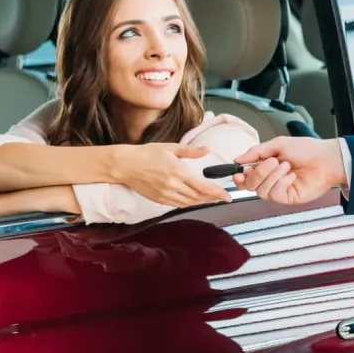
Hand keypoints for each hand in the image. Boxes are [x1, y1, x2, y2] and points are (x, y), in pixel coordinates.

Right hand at [115, 143, 231, 207]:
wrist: (126, 165)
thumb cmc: (147, 154)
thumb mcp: (170, 148)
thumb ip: (191, 151)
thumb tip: (207, 149)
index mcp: (178, 172)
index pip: (203, 186)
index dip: (218, 193)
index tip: (228, 196)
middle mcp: (173, 186)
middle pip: (199, 197)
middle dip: (212, 198)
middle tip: (222, 198)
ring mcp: (166, 195)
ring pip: (189, 202)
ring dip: (202, 202)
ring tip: (210, 199)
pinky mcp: (159, 200)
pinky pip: (178, 204)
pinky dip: (189, 203)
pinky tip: (194, 200)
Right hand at [232, 137, 345, 204]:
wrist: (326, 159)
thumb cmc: (306, 150)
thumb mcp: (278, 145)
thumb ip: (256, 152)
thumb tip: (238, 159)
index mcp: (265, 167)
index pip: (245, 177)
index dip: (239, 177)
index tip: (238, 172)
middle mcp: (270, 180)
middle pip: (250, 185)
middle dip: (258, 172)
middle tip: (272, 161)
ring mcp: (279, 190)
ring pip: (261, 191)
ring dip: (272, 176)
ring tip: (287, 166)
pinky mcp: (288, 198)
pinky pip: (275, 194)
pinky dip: (281, 182)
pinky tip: (292, 176)